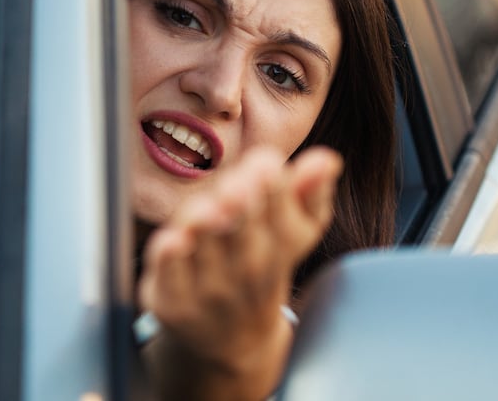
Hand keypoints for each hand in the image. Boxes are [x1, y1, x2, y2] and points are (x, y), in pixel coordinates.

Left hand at [137, 146, 341, 400]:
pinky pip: (170, 279)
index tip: (267, 163)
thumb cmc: (261, 265)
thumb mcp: (293, 232)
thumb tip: (327, 158)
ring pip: (206, 254)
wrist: (231, 340)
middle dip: (243, 212)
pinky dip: (171, 261)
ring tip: (208, 208)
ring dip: (206, 230)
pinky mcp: (171, 303)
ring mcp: (207, 292)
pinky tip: (172, 240)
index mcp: (278, 251)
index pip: (283, 225)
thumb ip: (309, 193)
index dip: (275, 194)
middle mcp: (245, 275)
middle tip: (238, 187)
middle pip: (246, 242)